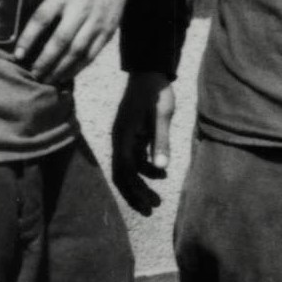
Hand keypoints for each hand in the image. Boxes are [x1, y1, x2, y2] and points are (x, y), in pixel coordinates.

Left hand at [14, 0, 130, 81]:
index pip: (42, 18)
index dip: (29, 38)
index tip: (18, 55)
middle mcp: (80, 9)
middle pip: (61, 40)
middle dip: (45, 61)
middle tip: (33, 74)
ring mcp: (96, 22)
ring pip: (77, 52)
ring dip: (61, 69)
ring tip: (47, 80)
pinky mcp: (107, 32)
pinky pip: (91, 55)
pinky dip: (78, 68)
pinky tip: (65, 75)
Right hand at [111, 72, 174, 213]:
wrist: (150, 71)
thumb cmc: (155, 92)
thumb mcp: (161, 117)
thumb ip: (161, 142)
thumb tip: (161, 169)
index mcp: (123, 136)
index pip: (124, 171)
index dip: (134, 190)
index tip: (147, 204)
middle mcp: (120, 139)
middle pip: (123, 174)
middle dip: (135, 193)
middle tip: (150, 209)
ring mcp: (126, 138)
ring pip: (130, 168)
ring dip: (142, 183)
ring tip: (158, 197)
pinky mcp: (134, 135)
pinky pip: (136, 158)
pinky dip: (146, 169)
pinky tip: (161, 174)